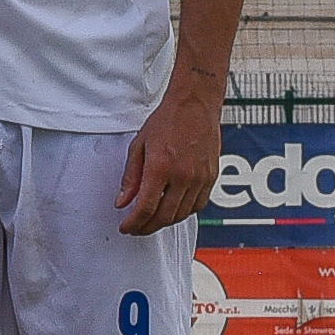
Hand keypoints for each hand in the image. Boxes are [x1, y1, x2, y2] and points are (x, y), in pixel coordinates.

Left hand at [116, 87, 222, 234]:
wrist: (195, 105)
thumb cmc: (166, 121)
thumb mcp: (138, 147)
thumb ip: (130, 178)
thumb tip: (122, 202)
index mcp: (160, 168)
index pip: (145, 208)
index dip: (134, 223)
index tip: (126, 228)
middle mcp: (183, 176)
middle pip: (164, 216)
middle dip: (147, 227)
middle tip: (136, 228)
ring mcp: (201, 178)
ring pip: (182, 214)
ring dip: (165, 222)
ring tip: (151, 221)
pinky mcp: (212, 177)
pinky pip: (198, 205)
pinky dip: (184, 212)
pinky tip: (173, 210)